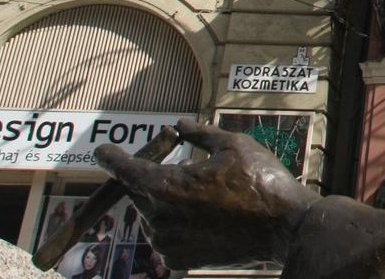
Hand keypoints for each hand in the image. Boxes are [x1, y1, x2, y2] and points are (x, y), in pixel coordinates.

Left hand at [95, 118, 318, 270]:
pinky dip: (177, 223)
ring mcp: (167, 242)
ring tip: (202, 192)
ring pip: (152, 215)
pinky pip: (166, 236)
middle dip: (152, 176)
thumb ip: (199, 134)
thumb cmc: (260, 181)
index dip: (111, 158)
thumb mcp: (233, 145)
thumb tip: (179, 124)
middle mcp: (158, 218)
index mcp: (165, 186)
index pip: (124, 170)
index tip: (101, 151)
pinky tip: (205, 215)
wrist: (283, 227)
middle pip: (138, 192)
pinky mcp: (179, 260)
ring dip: (166, 201)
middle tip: (182, 164)